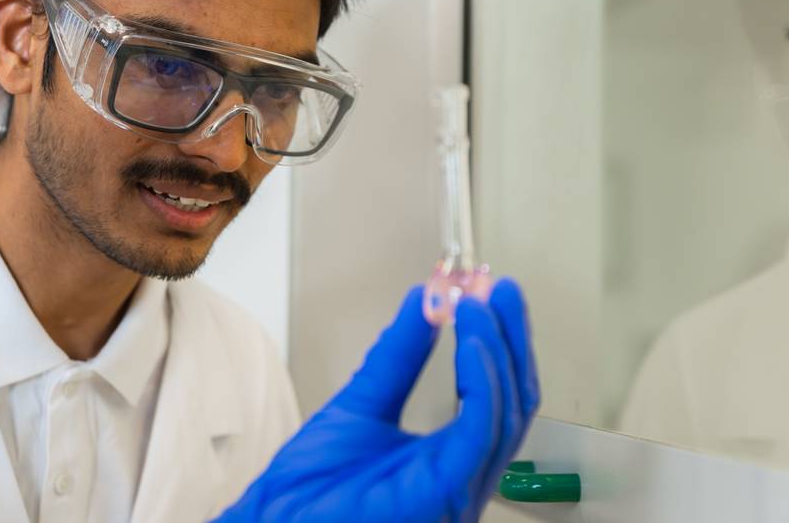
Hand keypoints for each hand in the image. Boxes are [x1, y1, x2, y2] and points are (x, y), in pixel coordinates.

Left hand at [215, 279, 539, 522]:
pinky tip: (472, 345)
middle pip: (512, 403)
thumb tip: (424, 303)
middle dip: (511, 340)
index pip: (498, 397)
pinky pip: (477, 435)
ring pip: (504, 415)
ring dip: (496, 351)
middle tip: (501, 289)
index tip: (493, 293)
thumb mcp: (363, 402)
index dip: (502, 343)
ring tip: (478, 305)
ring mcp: (457, 488)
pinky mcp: (440, 492)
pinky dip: (483, 386)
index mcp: (450, 460)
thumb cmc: (312, 487)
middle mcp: (464, 477)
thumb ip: (398, 356)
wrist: (276, 522)